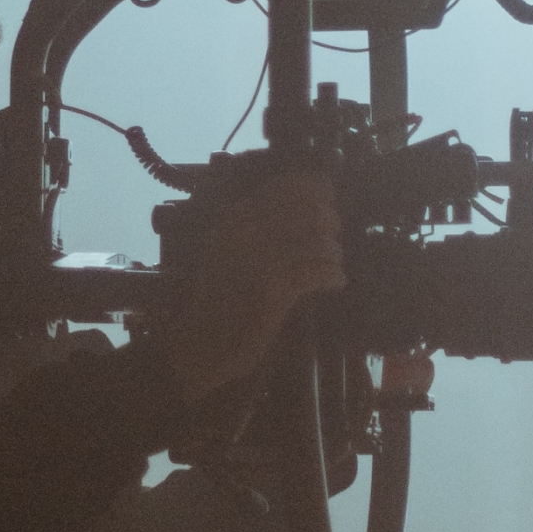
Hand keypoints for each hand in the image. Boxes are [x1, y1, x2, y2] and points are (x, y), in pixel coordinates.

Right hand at [154, 169, 343, 398]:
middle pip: (309, 209)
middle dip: (331, 222)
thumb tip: (309, 206)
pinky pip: (317, 271)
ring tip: (334, 264)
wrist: (196, 345)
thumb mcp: (229, 251)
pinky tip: (336, 282)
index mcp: (233, 218)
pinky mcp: (271, 290)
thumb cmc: (217, 300)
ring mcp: (257, 259)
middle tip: (335, 239)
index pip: (286, 186)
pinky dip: (333, 275)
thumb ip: (258, 228)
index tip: (330, 201)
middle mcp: (244, 230)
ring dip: (334, 252)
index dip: (318, 189)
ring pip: (317, 240)